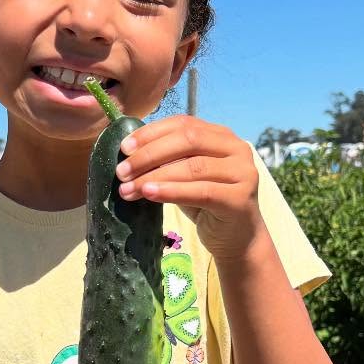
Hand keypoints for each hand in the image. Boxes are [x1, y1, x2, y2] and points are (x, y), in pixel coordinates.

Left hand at [114, 115, 264, 262]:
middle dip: (149, 154)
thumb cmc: (206, 204)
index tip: (124, 147)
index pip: (183, 124)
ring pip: (192, 167)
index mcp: (221, 136)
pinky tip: (149, 194)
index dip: (151, 133)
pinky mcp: (239, 198)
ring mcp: (242, 173)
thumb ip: (168, 161)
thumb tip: (129, 155)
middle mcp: (236, 148)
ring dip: (154, 176)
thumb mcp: (185, 177)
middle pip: (188, 141)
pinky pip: (201, 191)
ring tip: (128, 188)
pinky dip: (172, 191)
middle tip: (122, 171)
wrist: (237, 239)